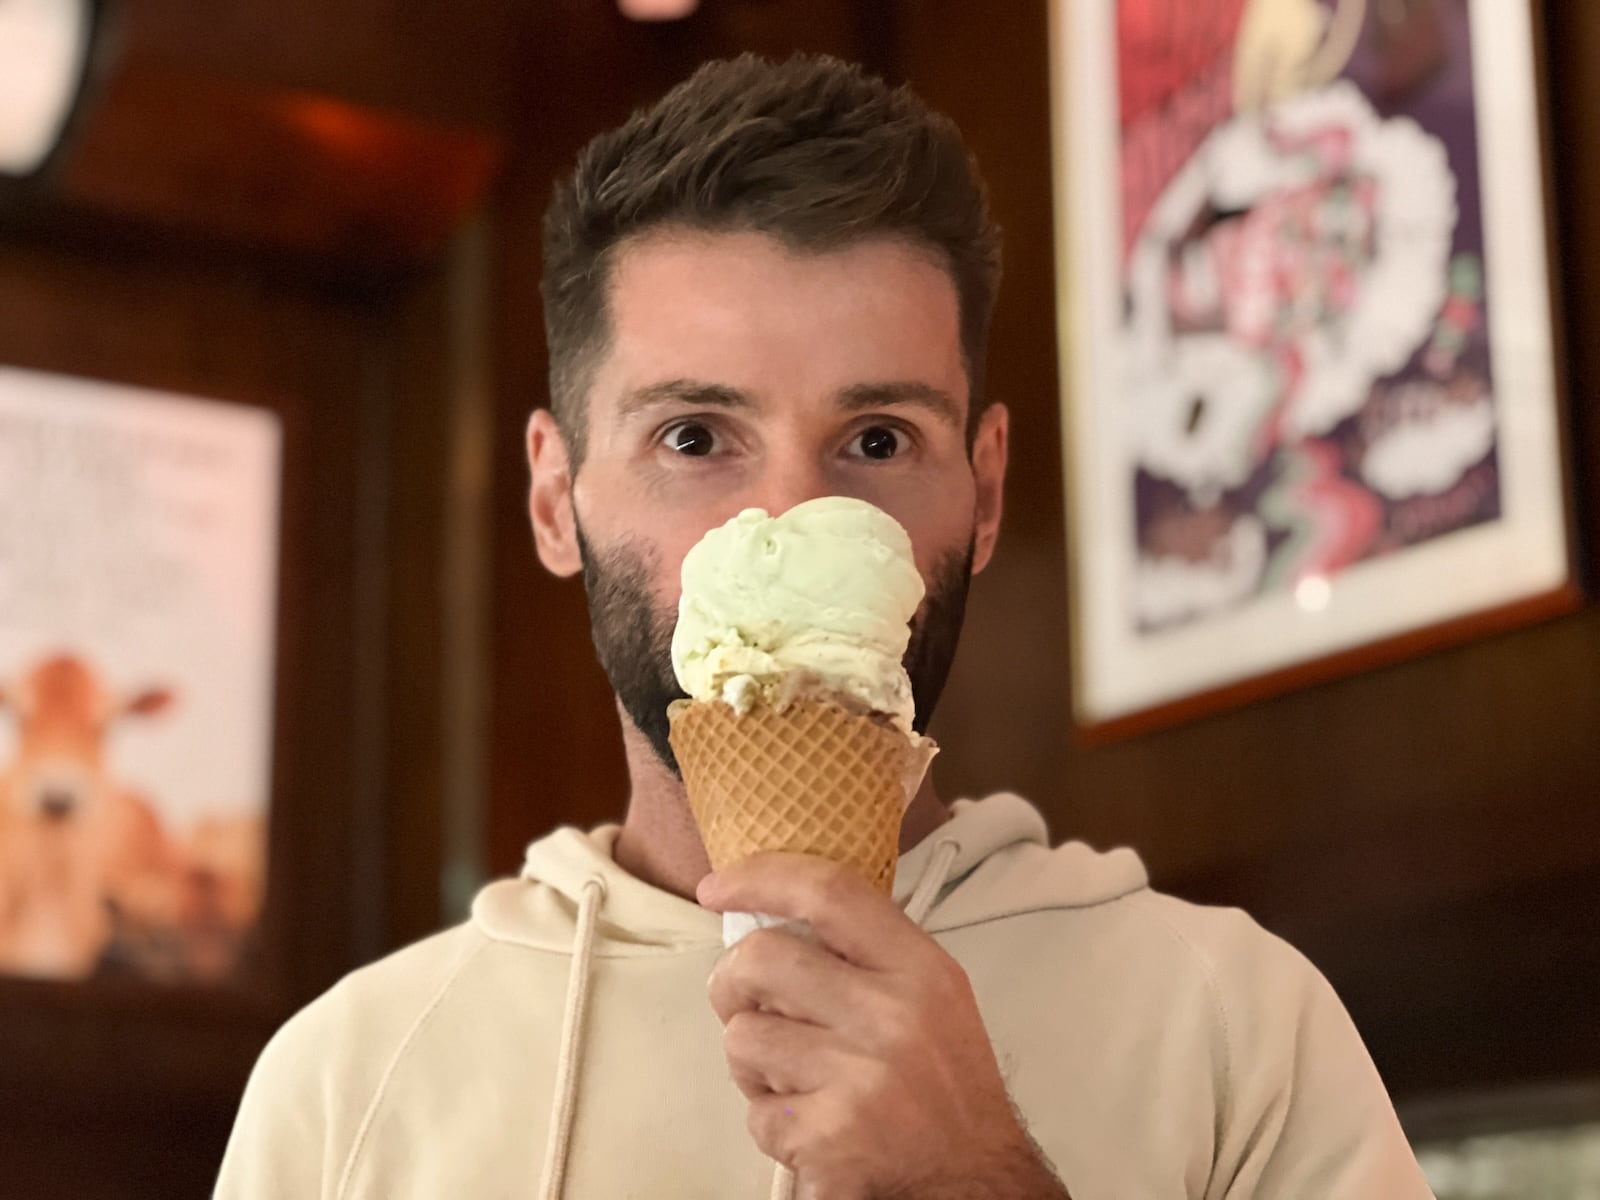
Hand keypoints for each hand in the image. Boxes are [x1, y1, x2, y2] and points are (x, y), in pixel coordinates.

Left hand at [698, 853, 1067, 1199]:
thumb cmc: (945, 1084)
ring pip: (743, 1037)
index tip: (716, 887)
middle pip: (761, 958)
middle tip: (743, 1002)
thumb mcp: (932, 993)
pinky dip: (771, 1120)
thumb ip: (863, 951)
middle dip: (732, 980)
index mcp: (919, 968)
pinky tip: (810, 1121)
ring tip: (791, 1075)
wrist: (974, 1179)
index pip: (828, 892)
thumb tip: (769, 917)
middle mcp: (891, 1016)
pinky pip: (756, 1111)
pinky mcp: (830, 1136)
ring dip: (752, 1060)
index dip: (760, 877)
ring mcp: (859, 1077)